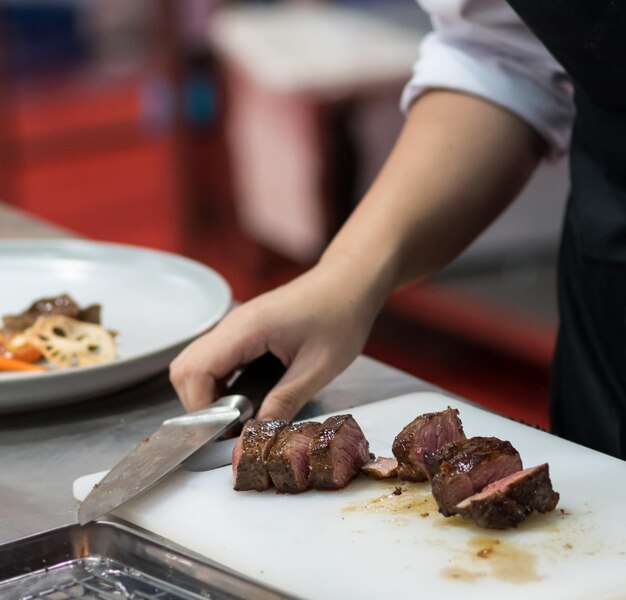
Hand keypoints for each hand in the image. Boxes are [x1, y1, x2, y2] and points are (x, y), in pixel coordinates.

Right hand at [170, 260, 384, 419]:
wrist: (350, 282)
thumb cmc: (341, 316)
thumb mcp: (319, 367)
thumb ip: (286, 401)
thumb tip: (258, 433)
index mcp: (247, 329)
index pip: (194, 372)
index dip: (202, 408)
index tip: (227, 429)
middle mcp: (233, 323)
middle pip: (185, 368)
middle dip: (199, 403)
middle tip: (231, 424)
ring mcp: (236, 324)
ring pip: (195, 362)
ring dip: (206, 392)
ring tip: (238, 412)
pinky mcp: (243, 328)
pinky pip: (213, 357)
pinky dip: (217, 380)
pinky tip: (243, 394)